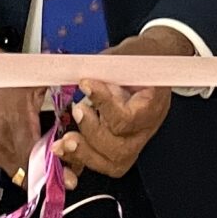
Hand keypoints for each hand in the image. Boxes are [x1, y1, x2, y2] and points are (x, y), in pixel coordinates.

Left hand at [55, 25, 190, 179]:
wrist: (152, 65)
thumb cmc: (141, 58)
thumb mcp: (126, 55)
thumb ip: (104, 66)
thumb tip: (76, 71)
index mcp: (153, 103)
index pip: (130, 117)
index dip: (105, 105)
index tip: (87, 84)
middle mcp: (145, 128)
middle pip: (121, 148)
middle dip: (92, 133)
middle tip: (78, 110)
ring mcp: (134, 141)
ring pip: (112, 162)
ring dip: (84, 152)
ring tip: (66, 138)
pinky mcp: (119, 147)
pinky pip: (101, 163)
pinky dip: (79, 158)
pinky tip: (63, 149)